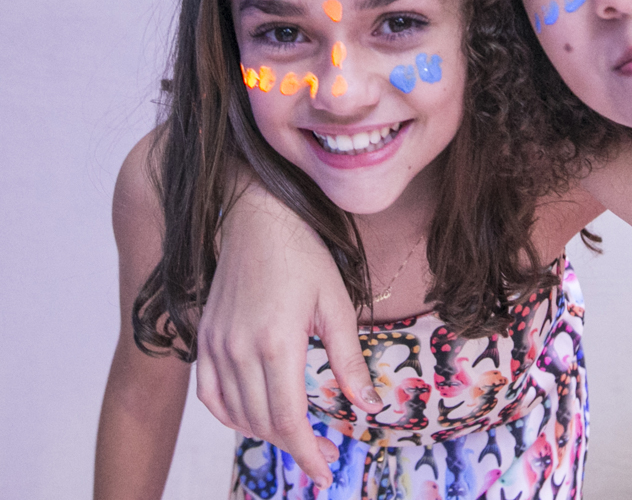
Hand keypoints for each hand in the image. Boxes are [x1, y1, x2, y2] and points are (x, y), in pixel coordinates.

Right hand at [195, 183, 380, 488]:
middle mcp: (239, 349)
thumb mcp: (338, 307)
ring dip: (265, 432)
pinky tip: (254, 417)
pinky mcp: (204, 338)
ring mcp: (216, 344)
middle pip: (262, 421)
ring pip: (236, 413)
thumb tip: (366, 407)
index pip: (288, 418)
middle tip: (323, 454)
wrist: (258, 220)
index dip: (307, 451)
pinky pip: (209, 394)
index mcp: (276, 342)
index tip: (325, 470)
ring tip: (296, 435)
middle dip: (294, 446)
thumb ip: (349, 361)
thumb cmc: (305, 257)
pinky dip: (230, 415)